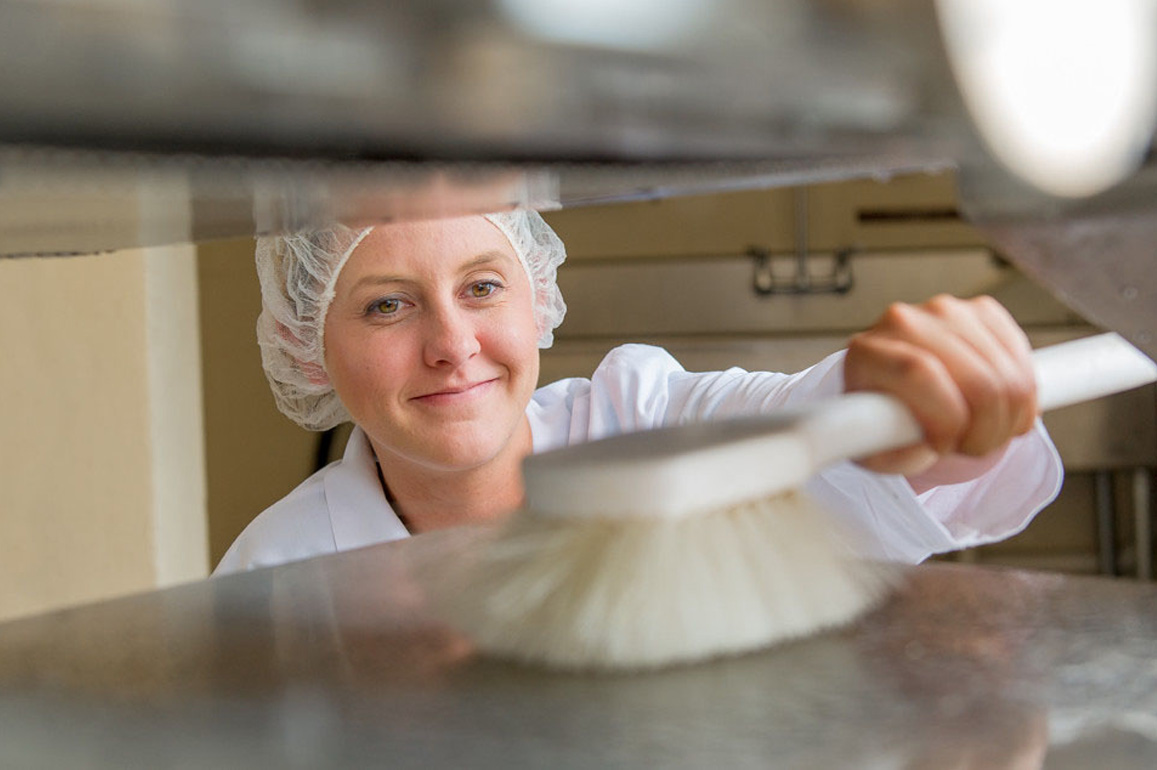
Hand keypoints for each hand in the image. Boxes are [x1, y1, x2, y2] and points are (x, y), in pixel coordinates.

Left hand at [843, 295, 1036, 484]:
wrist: (898, 391)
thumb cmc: (885, 422)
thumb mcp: (876, 451)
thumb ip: (891, 449)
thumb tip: (922, 442)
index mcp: (866, 353)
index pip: (919, 374)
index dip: (946, 419)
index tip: (946, 446)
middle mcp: (904, 321)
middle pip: (976, 379)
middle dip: (987, 430)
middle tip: (973, 448)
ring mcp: (947, 311)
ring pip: (1006, 375)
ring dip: (1009, 419)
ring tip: (985, 435)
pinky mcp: (983, 310)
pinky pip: (1022, 361)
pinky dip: (1025, 398)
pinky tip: (1004, 413)